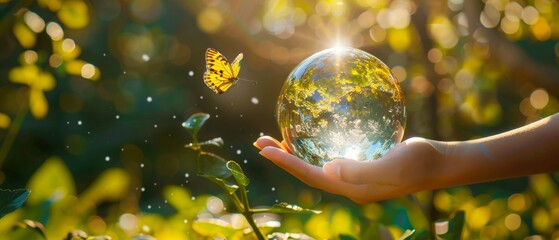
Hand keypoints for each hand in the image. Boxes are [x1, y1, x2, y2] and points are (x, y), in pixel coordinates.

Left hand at [253, 136, 447, 202]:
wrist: (439, 164)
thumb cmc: (419, 162)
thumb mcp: (392, 165)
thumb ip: (361, 171)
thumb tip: (327, 169)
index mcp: (351, 188)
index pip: (311, 176)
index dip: (286, 163)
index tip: (264, 149)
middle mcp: (349, 185)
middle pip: (308, 172)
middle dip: (282, 158)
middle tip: (260, 142)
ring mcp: (355, 176)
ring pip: (317, 164)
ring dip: (295, 152)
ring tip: (276, 139)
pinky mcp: (362, 165)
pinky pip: (331, 156)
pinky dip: (315, 145)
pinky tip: (313, 132)